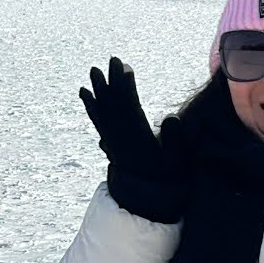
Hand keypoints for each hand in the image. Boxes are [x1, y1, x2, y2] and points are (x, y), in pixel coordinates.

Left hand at [79, 57, 183, 222]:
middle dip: (109, 83)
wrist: (148, 201)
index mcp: (137, 139)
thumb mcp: (177, 162)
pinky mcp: (110, 144)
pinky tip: (86, 94)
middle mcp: (121, 139)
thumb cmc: (167, 180)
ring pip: (102, 113)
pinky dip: (91, 106)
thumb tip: (171, 117)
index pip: (129, 106)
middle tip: (107, 61)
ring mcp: (113, 141)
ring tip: (92, 73)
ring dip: (97, 92)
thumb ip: (176, 140)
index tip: (124, 66)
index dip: (125, 86)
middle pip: (112, 106)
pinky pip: (98, 121)